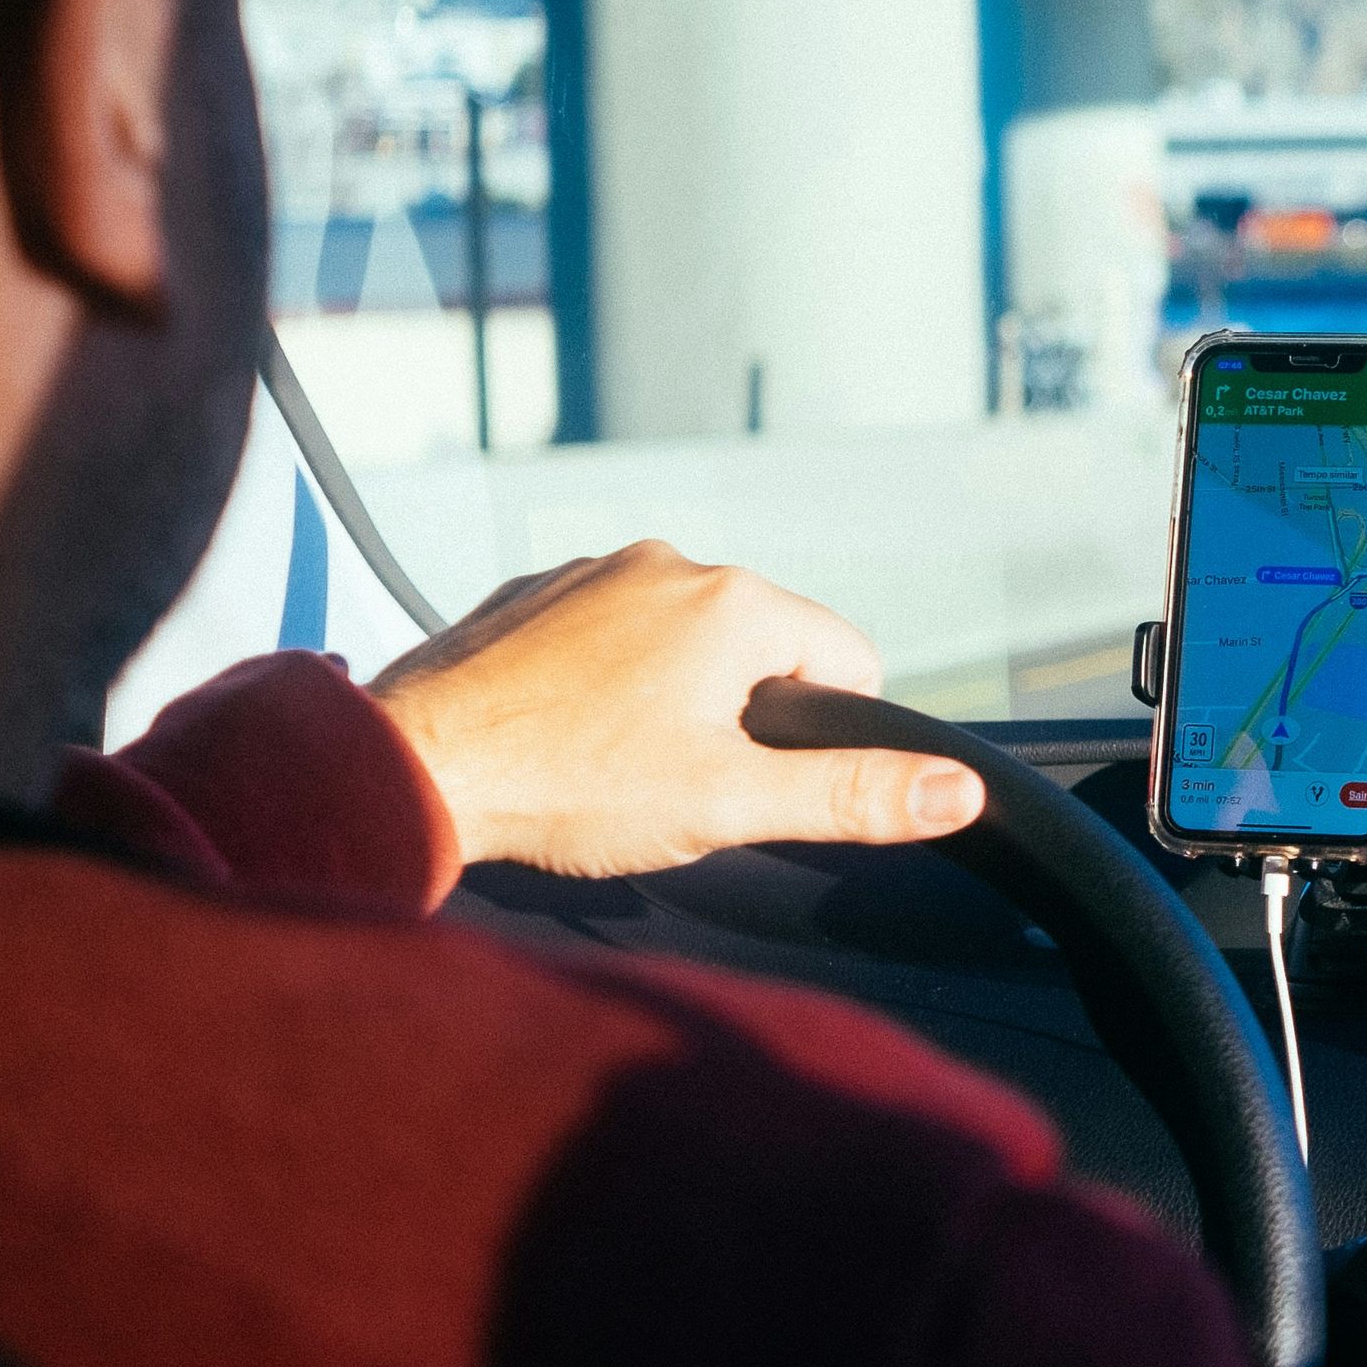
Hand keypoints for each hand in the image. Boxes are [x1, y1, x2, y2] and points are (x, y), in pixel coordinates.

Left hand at [367, 540, 985, 877]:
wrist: (408, 766)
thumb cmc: (568, 787)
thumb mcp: (730, 804)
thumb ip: (853, 795)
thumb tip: (959, 791)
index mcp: (737, 603)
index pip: (847, 663)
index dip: (817, 738)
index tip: (747, 779)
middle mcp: (671, 563)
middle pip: (762, 648)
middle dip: (737, 716)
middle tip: (670, 782)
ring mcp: (593, 570)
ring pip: (679, 639)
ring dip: (667, 694)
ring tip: (608, 763)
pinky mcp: (530, 592)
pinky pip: (603, 633)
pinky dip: (598, 680)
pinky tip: (560, 734)